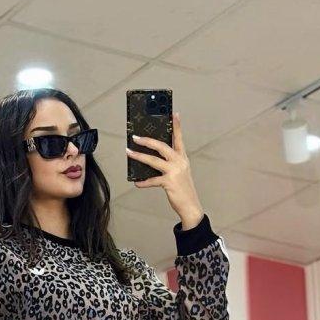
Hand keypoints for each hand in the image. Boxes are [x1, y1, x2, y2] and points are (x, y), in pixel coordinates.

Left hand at [126, 111, 203, 226]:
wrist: (191, 206)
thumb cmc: (183, 189)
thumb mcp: (180, 173)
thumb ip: (169, 164)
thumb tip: (151, 159)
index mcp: (182, 158)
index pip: (179, 138)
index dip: (177, 126)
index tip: (174, 113)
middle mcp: (179, 162)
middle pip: (162, 146)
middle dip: (147, 140)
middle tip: (135, 137)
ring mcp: (174, 172)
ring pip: (153, 161)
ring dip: (139, 156)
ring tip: (129, 152)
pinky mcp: (169, 183)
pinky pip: (152, 181)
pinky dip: (143, 182)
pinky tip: (137, 182)